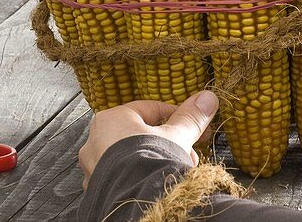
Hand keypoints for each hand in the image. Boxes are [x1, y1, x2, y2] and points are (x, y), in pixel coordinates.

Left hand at [77, 90, 218, 188]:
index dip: (177, 117)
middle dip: (169, 143)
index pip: (150, 109)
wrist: (136, 203)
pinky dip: (140, 175)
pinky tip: (157, 182)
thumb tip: (207, 99)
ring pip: (132, 155)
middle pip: (142, 134)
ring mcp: (94, 165)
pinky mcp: (99, 186)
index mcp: (111, 118)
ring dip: (156, 160)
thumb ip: (190, 118)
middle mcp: (96, 139)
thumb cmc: (149, 163)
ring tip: (177, 170)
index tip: (193, 126)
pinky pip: (124, 174)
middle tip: (188, 153)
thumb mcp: (176, 137)